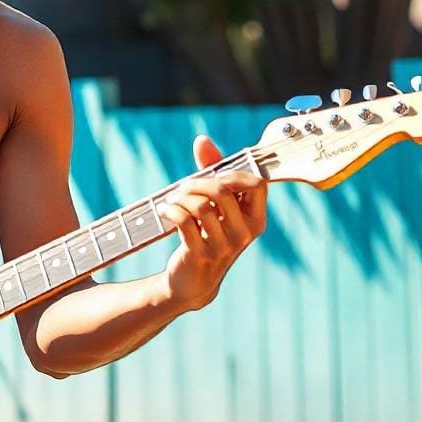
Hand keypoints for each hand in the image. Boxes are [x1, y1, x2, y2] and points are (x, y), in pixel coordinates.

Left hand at [159, 135, 267, 311]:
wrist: (194, 281)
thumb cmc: (206, 235)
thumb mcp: (214, 205)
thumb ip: (211, 171)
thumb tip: (202, 140)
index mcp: (255, 219)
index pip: (257, 184)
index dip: (233, 172)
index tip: (214, 175)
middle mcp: (244, 232)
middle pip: (222, 190)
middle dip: (196, 182)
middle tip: (182, 188)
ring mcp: (224, 245)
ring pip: (201, 205)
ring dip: (180, 197)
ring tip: (171, 200)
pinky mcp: (200, 254)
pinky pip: (184, 221)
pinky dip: (170, 210)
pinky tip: (164, 210)